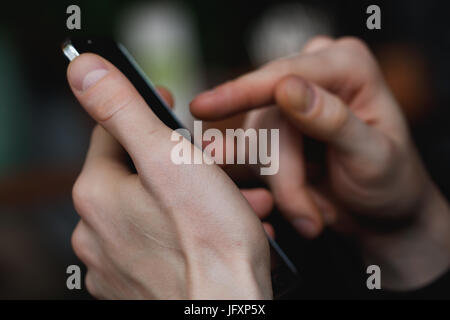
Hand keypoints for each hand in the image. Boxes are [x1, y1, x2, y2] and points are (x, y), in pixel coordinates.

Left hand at [67, 53, 272, 298]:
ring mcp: (116, 264)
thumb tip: (83, 71)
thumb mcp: (168, 158)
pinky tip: (221, 233)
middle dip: (183, 163)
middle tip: (220, 165)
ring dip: (195, 198)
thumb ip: (122, 109)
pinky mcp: (137, 287)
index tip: (166, 100)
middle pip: (140, 174)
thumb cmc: (209, 242)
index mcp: (98, 194)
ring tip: (237, 203)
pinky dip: (190, 232)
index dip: (144, 112)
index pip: (111, 133)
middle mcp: (97, 232)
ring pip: (157, 209)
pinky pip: (162, 244)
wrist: (227, 312)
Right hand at [190, 37, 449, 288]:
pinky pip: (246, 147)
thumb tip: (287, 88)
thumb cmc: (389, 182)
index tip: (204, 107)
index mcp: (347, 66)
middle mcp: (314, 75)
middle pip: (266, 114)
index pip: (287, 73)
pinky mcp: (273, 126)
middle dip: (282, 172)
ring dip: (277, 184)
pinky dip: (254, 175)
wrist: (379, 213)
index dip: (243, 91)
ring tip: (307, 214)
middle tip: (306, 215)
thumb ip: (332, 120)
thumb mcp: (372, 156)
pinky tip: (259, 191)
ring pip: (254, 138)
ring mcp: (289, 101)